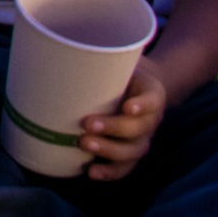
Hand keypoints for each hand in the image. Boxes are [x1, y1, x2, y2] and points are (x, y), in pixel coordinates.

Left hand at [80, 60, 166, 179]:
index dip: (143, 104)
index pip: (153, 98)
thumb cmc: (121, 72)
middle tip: (86, 123)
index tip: (128, 106)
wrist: (137, 88)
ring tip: (83, 144)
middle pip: (139, 128)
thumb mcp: (119, 60)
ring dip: (108, 150)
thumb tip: (64, 44)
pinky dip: (109, 172)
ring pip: (132, 150)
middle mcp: (150, 118)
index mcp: (151, 92)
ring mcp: (142, 138)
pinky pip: (125, 167)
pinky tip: (91, 172)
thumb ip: (103, 55)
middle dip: (113, 128)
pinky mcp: (130, 152)